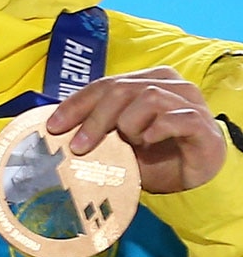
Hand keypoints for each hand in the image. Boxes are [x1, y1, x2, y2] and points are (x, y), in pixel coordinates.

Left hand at [46, 66, 230, 193]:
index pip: (104, 84)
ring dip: (130, 125)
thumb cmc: (154, 155)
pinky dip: (155, 132)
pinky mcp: (202, 123)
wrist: (192, 177)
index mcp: (147, 79)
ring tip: (133, 143)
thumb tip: (57, 129)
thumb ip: (97, 127)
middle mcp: (170, 84)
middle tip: (78, 147)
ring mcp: (189, 101)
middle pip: (121, 89)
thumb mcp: (119, 140)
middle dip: (93, 119)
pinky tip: (151, 142)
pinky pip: (173, 119)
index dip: (76, 104)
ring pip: (147, 98)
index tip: (53, 126)